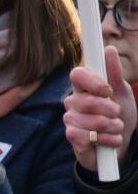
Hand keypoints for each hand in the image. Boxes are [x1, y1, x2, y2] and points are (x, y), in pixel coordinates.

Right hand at [63, 48, 136, 171]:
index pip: (77, 74)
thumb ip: (115, 73)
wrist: (120, 143)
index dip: (93, 82)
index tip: (107, 90)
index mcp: (84, 87)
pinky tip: (108, 140)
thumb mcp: (122, 92)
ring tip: (116, 129)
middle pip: (86, 101)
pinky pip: (86, 136)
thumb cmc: (119, 115)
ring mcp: (70, 119)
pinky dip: (105, 139)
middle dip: (110, 110)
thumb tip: (108, 50)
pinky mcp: (72, 137)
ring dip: (111, 127)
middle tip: (117, 114)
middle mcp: (73, 102)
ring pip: (89, 121)